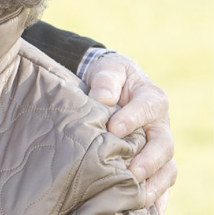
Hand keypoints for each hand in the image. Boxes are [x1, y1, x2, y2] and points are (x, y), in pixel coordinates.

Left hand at [84, 52, 176, 211]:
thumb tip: (102, 98)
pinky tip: (147, 210)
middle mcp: (161, 125)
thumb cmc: (111, 78)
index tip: (114, 128)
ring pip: (167, 168)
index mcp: (152, 99)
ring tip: (137, 196)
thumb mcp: (108, 70)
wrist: (115, 87)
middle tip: (131, 172)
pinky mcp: (154, 162)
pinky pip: (162, 183)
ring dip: (154, 184)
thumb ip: (106, 80)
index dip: (133, 118)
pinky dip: (158, 197)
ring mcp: (159, 146)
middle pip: (164, 145)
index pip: (148, 108)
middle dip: (149, 161)